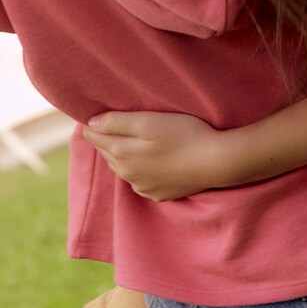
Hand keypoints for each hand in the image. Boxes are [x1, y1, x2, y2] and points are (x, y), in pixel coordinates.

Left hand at [83, 111, 227, 200]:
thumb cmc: (184, 134)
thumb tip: (90, 124)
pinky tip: (149, 161)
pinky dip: (138, 169)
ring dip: (121, 154)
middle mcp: (127, 174)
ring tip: (127, 139)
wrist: (215, 162)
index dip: (92, 124)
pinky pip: (139, 180)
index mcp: (122, 153)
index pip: (95, 137)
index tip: (93, 114)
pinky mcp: (158, 193)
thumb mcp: (150, 121)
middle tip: (108, 123)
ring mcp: (142, 187)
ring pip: (122, 168)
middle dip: (105, 139)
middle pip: (107, 153)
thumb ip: (118, 122)